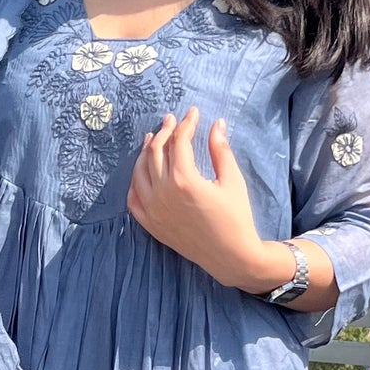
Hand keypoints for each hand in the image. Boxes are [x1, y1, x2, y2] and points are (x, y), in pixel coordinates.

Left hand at [128, 109, 280, 291]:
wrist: (231, 256)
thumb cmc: (236, 218)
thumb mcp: (232, 181)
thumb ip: (220, 150)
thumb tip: (216, 124)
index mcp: (184, 180)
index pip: (179, 141)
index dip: (186, 123)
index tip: (193, 113)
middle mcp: (163, 193)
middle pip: (155, 152)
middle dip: (165, 131)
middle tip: (172, 120)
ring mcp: (153, 210)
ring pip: (139, 171)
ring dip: (146, 152)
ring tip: (154, 138)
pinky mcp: (151, 224)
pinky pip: (133, 198)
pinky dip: (135, 181)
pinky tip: (142, 171)